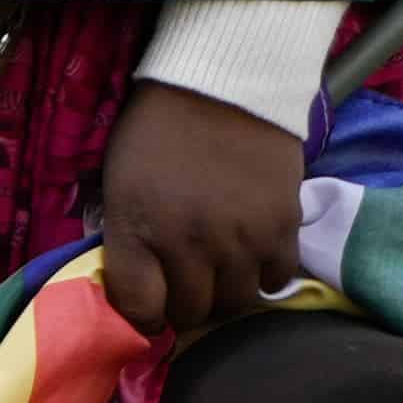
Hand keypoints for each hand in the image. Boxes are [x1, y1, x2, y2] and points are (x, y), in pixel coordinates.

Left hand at [90, 85, 305, 338]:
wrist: (222, 85)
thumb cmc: (158, 130)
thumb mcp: (119, 183)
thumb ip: (125, 237)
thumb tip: (137, 287)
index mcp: (137, 228)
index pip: (137, 309)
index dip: (140, 317)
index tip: (147, 308)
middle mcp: (189, 243)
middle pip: (189, 313)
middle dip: (181, 306)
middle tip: (183, 286)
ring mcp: (240, 239)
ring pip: (235, 305)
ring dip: (223, 296)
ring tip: (217, 275)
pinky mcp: (283, 228)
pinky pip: (277, 281)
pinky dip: (263, 276)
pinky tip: (252, 257)